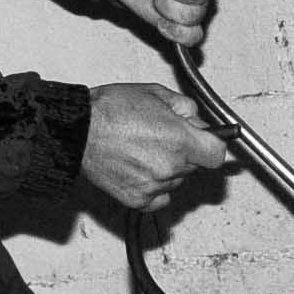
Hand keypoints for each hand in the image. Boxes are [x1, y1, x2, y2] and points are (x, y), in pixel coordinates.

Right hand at [83, 82, 232, 212]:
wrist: (76, 131)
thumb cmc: (109, 109)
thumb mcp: (154, 93)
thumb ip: (184, 107)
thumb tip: (196, 120)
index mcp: (180, 139)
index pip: (216, 153)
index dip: (211, 145)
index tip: (205, 142)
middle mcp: (171, 166)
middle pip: (194, 166)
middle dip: (184, 152)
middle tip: (160, 138)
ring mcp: (154, 185)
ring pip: (175, 180)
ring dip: (167, 169)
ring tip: (141, 150)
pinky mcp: (138, 199)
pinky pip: (159, 198)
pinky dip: (154, 188)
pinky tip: (139, 170)